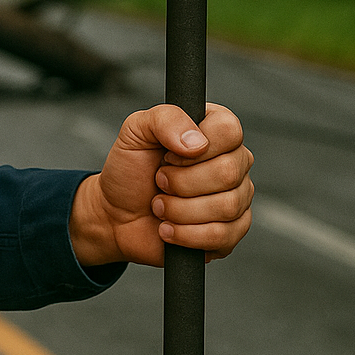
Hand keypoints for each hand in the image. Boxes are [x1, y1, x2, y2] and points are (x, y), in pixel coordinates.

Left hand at [69, 103, 252, 267]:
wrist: (117, 214)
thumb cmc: (130, 170)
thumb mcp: (135, 131)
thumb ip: (165, 119)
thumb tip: (197, 142)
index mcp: (215, 130)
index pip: (229, 130)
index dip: (194, 147)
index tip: (167, 156)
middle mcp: (233, 161)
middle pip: (228, 172)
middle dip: (180, 182)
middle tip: (159, 181)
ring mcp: (237, 197)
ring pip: (226, 206)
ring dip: (179, 209)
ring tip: (160, 205)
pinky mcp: (232, 231)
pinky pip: (222, 236)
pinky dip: (185, 234)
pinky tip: (168, 228)